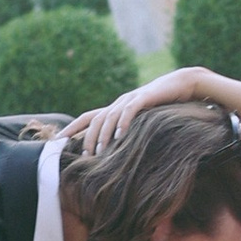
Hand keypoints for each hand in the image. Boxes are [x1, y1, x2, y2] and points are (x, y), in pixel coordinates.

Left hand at [64, 68, 206, 164]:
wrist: (182, 84)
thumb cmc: (162, 104)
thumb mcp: (143, 119)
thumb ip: (130, 128)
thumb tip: (119, 148)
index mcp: (115, 108)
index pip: (88, 117)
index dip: (72, 127)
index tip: (59, 139)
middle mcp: (119, 102)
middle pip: (96, 120)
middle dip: (87, 137)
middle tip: (83, 156)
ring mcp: (130, 99)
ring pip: (110, 117)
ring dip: (103, 135)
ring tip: (99, 151)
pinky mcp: (144, 98)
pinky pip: (130, 111)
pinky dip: (123, 123)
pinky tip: (120, 136)